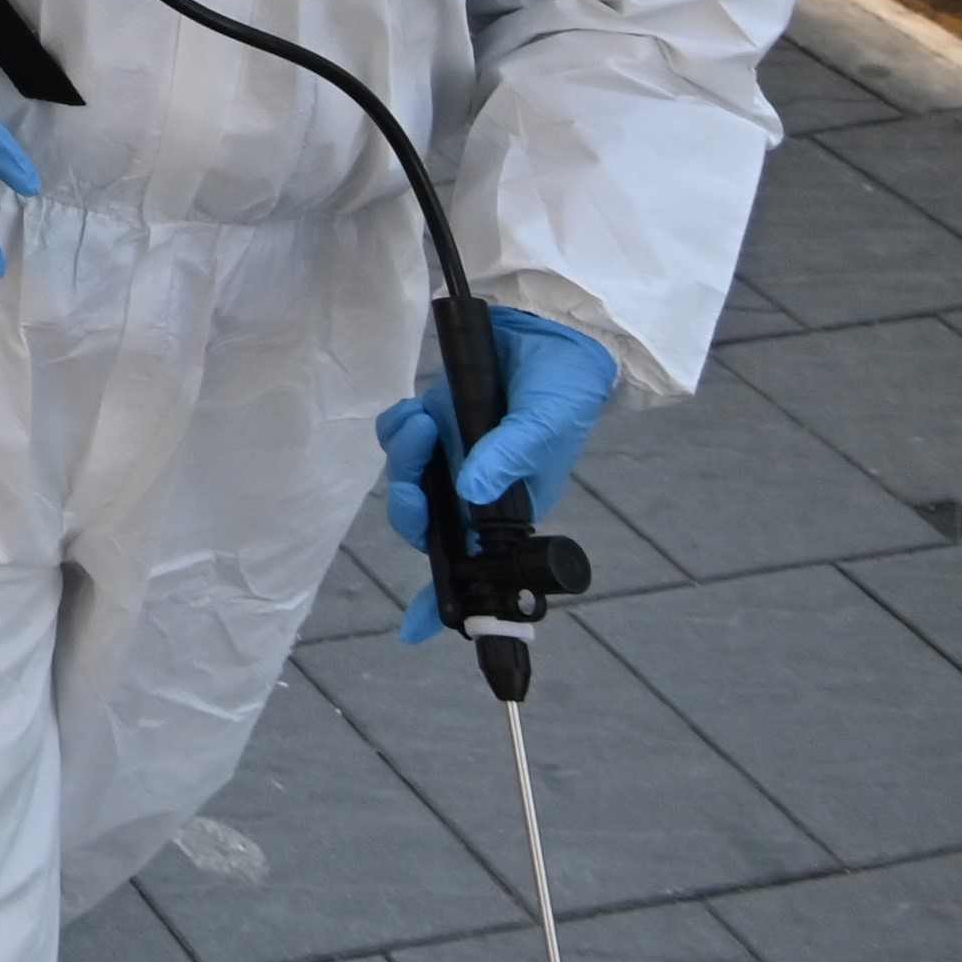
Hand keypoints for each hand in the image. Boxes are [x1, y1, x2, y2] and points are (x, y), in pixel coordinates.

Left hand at [375, 308, 620, 637]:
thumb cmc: (563, 389)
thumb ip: (508, 458)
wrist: (549, 330)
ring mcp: (452, 456)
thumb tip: (470, 492)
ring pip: (408, 480)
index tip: (416, 631)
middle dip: (413, 512)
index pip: (476, 566)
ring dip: (406, 459)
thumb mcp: (544, 426)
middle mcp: (477, 491)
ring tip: (425, 423)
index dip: (446, 600)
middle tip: (417, 486)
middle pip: (427, 525)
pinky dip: (400, 429)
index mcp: (510, 511)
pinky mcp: (434, 420)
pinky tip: (418, 410)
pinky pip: (399, 439)